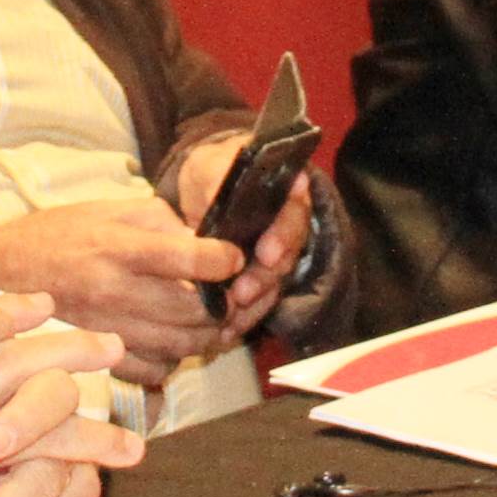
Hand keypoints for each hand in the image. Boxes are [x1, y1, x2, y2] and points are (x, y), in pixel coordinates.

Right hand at [0, 193, 245, 385]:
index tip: (232, 258)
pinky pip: (155, 369)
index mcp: (118, 248)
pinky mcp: (97, 358)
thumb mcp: (109, 210)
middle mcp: (113, 291)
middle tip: (229, 294)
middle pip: (194, 310)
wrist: (0, 273)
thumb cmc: (57, 236)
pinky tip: (171, 339)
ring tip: (207, 318)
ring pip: (181, 345)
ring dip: (206, 334)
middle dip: (224, 304)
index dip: (223, 259)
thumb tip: (207, 240)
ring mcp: (106, 330)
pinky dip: (173, 357)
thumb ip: (162, 221)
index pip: (189, 258)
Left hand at [160, 134, 316, 345]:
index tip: (266, 254)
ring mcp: (274, 256)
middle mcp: (287, 228)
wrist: (203, 190)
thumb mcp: (212, 163)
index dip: (282, 237)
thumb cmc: (211, 171)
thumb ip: (225, 174)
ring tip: (229, 318)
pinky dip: (242, 319)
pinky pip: (257, 303)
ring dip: (254, 304)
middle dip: (265, 278)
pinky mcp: (258, 279)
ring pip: (273, 285)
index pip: (294, 216)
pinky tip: (224, 333)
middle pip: (287, 258)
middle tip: (242, 292)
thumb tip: (236, 184)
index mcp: (286, 194)